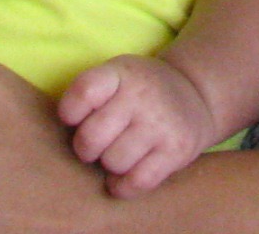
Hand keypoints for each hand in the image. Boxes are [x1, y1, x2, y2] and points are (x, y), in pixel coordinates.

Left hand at [60, 56, 216, 197]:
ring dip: (110, 166)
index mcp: (122, 72)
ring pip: (113, 163)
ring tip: (119, 154)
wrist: (195, 95)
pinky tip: (124, 176)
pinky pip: (136, 182)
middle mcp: (143, 94)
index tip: (75, 119)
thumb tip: (63, 133)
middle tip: (98, 144)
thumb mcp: (117, 75)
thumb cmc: (140, 92)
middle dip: (87, 148)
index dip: (69, 113)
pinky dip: (123, 186)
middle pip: (91, 138)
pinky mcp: (177, 150)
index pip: (83, 92)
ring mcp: (162, 122)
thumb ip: (89, 95)